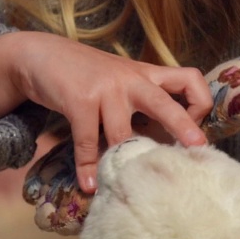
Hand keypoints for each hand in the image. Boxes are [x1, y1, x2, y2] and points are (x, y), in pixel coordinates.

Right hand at [10, 32, 210, 193]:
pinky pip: (88, 141)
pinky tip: (89, 184)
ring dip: (125, 161)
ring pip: (124, 133)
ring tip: (128, 184)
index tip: (193, 129)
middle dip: (183, 126)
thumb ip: (141, 102)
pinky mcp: (80, 100)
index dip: (197, 103)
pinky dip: (88, 166)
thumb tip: (162, 143)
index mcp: (147, 74)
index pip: (189, 78)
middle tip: (197, 147)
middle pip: (165, 103)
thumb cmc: (87, 74)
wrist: (42, 54)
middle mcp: (131, 80)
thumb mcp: (121, 79)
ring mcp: (106, 89)